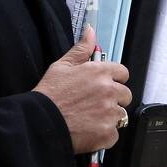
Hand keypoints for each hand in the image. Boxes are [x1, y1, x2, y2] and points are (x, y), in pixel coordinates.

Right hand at [33, 24, 131, 153]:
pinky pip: (114, 134)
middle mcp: (109, 91)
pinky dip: (103, 135)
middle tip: (95, 104)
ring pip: (120, 115)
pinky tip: (89, 131)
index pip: (122, 72)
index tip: (105, 84)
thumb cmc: (49, 94)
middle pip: (125, 95)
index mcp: (100, 72)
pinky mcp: (108, 132)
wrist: (41, 122)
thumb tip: (90, 32)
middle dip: (114, 99)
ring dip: (109, 117)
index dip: (114, 78)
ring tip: (90, 118)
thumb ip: (80, 49)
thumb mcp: (61, 66)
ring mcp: (110, 113)